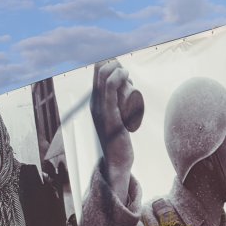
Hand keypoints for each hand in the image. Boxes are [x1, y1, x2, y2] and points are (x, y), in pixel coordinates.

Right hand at [91, 60, 142, 190]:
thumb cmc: (121, 140)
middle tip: (129, 80)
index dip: (112, 65)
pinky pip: (109, 88)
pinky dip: (117, 76)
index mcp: (96, 102)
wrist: (117, 160)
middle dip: (117, 65)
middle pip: (100, 69)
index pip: (98, 72)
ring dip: (120, 71)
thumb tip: (128, 96)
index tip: (126, 76)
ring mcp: (100, 107)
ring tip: (130, 83)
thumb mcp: (119, 119)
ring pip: (105, 75)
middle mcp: (95, 102)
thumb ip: (120, 110)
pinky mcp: (108, 113)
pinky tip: (125, 74)